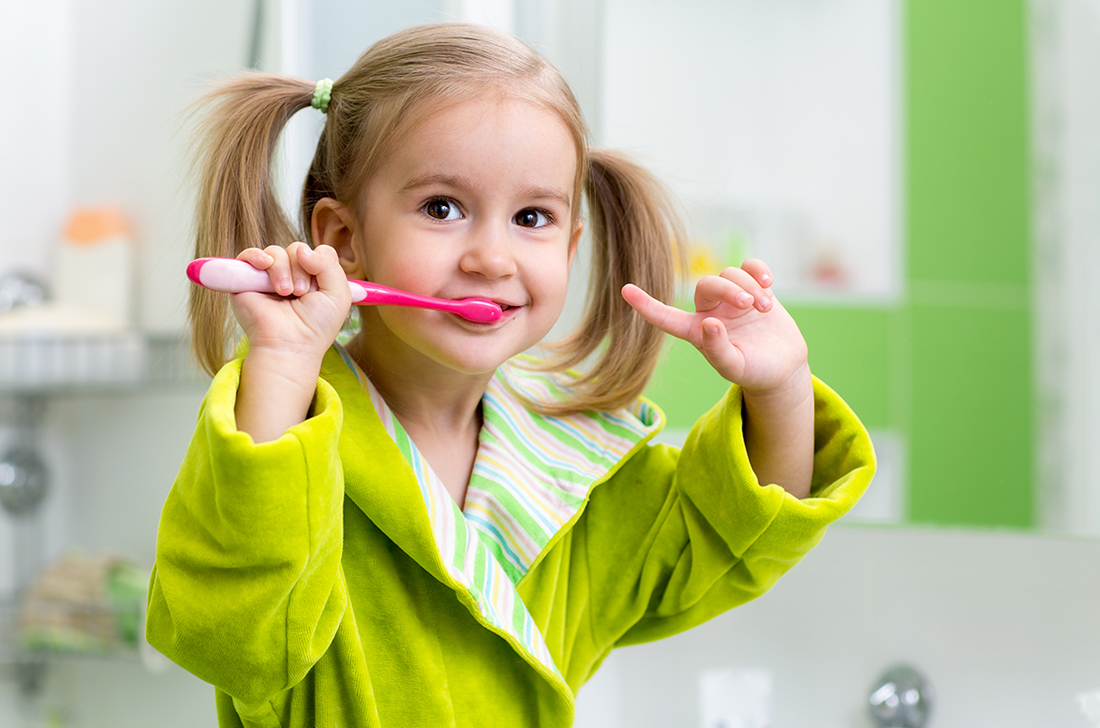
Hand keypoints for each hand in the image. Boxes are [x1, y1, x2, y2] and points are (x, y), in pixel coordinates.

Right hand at [230, 242, 351, 361]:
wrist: (290, 344)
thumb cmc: (316, 326)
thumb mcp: (339, 295)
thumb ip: (330, 265)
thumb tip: (302, 249)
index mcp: (314, 278)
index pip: (319, 252)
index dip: (320, 263)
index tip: (319, 286)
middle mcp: (292, 275)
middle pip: (298, 249)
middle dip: (302, 270)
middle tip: (301, 294)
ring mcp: (268, 277)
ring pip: (276, 252)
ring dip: (283, 270)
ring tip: (285, 293)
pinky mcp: (247, 280)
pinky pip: (248, 254)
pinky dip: (257, 256)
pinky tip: (264, 266)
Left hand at [624, 259, 813, 496]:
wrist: (782, 367)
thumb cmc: (754, 372)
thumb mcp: (734, 367)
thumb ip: (718, 350)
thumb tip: (709, 323)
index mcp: (696, 332)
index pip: (666, 317)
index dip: (646, 305)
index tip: (625, 290)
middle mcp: (710, 311)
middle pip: (706, 285)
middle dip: (727, 289)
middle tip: (747, 305)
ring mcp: (732, 298)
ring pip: (730, 274)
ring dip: (749, 286)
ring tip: (764, 307)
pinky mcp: (754, 289)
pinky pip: (749, 267)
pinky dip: (758, 270)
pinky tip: (768, 282)